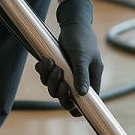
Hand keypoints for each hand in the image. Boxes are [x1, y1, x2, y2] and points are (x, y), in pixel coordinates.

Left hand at [35, 0, 102, 116]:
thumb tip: (83, 94)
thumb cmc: (81, 39)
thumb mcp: (82, 56)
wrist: (72, 24)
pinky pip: (46, 77)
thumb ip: (82, 74)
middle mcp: (79, 80)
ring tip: (52, 63)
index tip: (71, 110)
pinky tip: (46, 60)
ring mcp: (67, 74)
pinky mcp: (56, 68)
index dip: (79, 109)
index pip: (87, 101)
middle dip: (60, 91)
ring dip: (50, 79)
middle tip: (60, 77)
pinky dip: (43, 71)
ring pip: (54, 88)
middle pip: (67, 98)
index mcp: (91, 79)